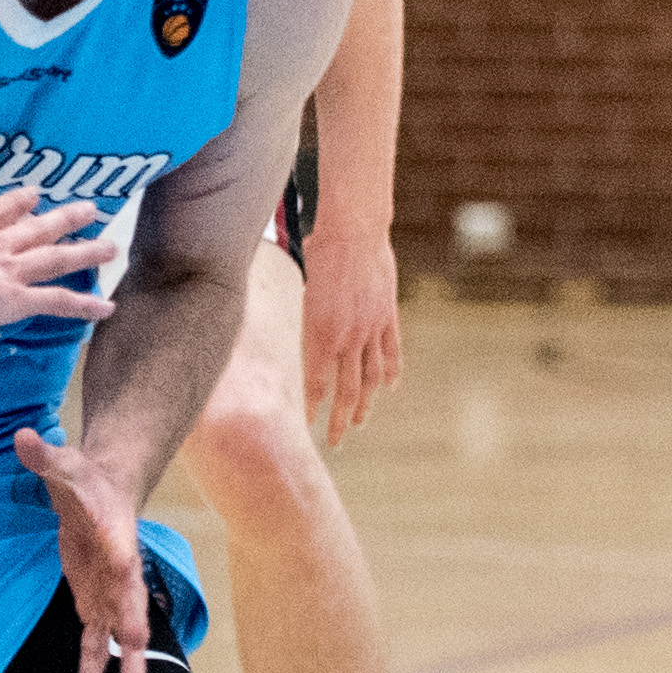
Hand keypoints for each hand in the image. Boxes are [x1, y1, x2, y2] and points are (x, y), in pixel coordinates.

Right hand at [0, 180, 118, 334]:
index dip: (17, 204)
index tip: (35, 194)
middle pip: (36, 230)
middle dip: (64, 219)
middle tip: (90, 209)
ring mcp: (7, 271)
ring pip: (55, 258)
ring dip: (84, 250)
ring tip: (110, 245)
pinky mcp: (14, 298)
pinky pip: (55, 301)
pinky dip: (82, 304)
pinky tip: (106, 306)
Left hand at [13, 426, 158, 672]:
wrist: (102, 494)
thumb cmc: (83, 478)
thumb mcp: (62, 464)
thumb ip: (43, 455)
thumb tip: (22, 436)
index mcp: (114, 533)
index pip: (121, 548)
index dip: (122, 561)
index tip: (125, 573)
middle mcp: (119, 568)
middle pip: (131, 597)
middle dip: (136, 621)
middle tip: (141, 646)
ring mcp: (108, 590)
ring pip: (119, 630)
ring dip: (126, 661)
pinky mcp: (94, 602)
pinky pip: (96, 640)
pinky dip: (94, 667)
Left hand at [302, 236, 402, 441]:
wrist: (355, 230)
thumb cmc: (319, 252)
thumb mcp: (298, 286)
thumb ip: (297, 316)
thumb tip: (279, 328)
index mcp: (321, 332)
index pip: (314, 383)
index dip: (309, 408)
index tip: (302, 426)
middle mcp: (349, 337)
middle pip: (346, 391)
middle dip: (340, 420)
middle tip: (335, 442)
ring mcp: (372, 328)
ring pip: (372, 378)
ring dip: (366, 404)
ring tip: (360, 422)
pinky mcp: (388, 316)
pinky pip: (392, 353)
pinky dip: (390, 374)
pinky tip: (387, 388)